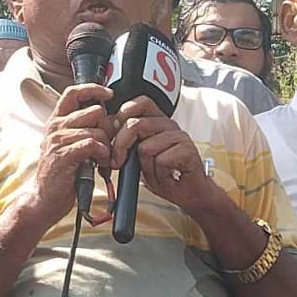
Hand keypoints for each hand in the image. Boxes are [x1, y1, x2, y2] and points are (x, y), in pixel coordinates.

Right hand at [19, 83, 114, 228]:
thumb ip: (84, 129)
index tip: (108, 94)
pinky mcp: (64, 155)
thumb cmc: (61, 173)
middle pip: (94, 111)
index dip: (93, 89)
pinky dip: (102, 154)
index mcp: (57, 121)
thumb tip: (109, 120)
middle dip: (108, 128)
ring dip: (106, 146)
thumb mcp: (70, 145)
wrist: (44, 198)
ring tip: (103, 159)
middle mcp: (56, 127)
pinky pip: (92, 143)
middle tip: (107, 144)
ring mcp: (58, 140)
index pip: (73, 92)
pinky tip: (100, 164)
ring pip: (96, 130)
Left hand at [110, 96, 226, 216]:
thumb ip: (126, 141)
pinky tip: (168, 176)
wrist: (188, 193)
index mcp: (157, 120)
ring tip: (156, 172)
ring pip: (146, 147)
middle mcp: (169, 124)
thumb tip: (107, 131)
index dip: (122, 115)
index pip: (140, 103)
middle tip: (117, 162)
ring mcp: (180, 136)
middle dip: (120, 146)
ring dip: (146, 167)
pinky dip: (160, 174)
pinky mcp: (188, 150)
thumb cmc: (164, 174)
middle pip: (136, 124)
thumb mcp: (137, 157)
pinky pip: (162, 161)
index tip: (113, 137)